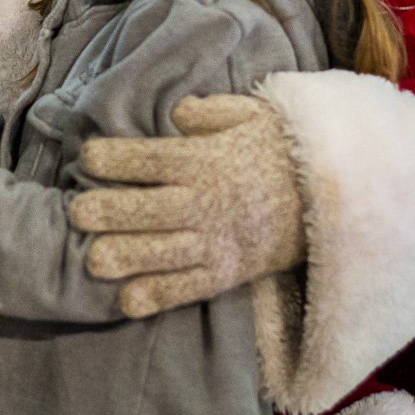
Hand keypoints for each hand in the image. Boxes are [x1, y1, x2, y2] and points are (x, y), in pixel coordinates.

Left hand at [68, 94, 304, 317]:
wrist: (337, 195)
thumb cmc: (282, 149)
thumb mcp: (252, 115)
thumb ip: (210, 112)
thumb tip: (178, 112)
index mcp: (206, 160)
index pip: (151, 158)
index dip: (115, 158)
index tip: (87, 157)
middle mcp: (208, 202)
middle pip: (151, 208)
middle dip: (111, 211)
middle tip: (77, 213)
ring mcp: (219, 241)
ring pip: (165, 252)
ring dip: (127, 257)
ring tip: (93, 260)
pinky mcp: (229, 273)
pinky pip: (190, 287)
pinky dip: (159, 297)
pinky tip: (127, 302)